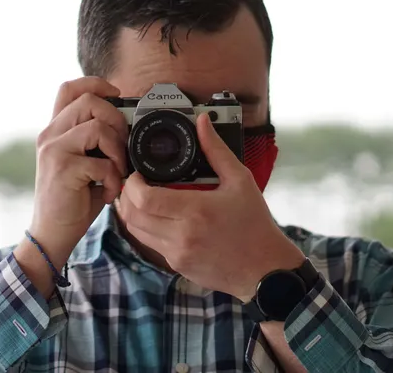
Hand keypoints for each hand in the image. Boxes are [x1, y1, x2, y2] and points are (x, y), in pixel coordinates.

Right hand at [15, 77, 127, 281]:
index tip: (117, 95)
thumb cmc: (73, 199)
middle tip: (122, 147)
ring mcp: (54, 150)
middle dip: (117, 120)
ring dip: (117, 149)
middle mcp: (50, 135)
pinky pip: (102, 162)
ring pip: (97, 126)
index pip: (69, 88)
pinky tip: (110, 192)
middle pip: (89, 101)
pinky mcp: (63, 169)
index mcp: (55, 130)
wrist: (52, 233)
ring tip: (117, 171)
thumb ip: (95, 142)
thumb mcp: (83, 163)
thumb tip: (128, 125)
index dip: (96, 83)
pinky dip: (114, 178)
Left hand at [118, 113, 304, 301]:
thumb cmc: (255, 224)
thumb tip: (202, 122)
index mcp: (195, 211)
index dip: (132, 184)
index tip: (138, 174)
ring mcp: (177, 254)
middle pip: (132, 216)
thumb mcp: (240, 181)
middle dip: (126, 197)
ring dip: (132, 213)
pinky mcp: (178, 266)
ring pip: (136, 232)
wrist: (265, 269)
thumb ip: (216, 150)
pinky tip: (159, 217)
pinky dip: (147, 229)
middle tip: (135, 184)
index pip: (144, 199)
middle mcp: (182, 236)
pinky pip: (151, 245)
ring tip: (143, 198)